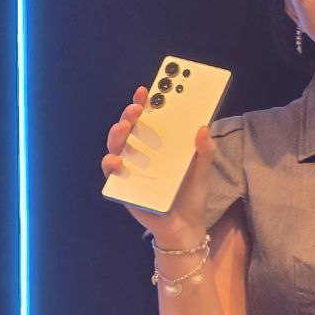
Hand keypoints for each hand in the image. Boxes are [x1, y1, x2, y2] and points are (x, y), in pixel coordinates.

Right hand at [100, 84, 215, 242]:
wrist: (184, 227)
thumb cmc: (191, 195)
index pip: (151, 118)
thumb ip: (204, 150)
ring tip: (126, 126)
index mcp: (161, 144)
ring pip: (117, 145)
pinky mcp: (123, 185)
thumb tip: (203, 127)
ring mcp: (130, 167)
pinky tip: (117, 161)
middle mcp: (142, 152)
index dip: (148, 102)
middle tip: (139, 106)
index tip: (149, 88)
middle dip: (132, 112)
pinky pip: (111, 172)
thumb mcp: (202, 170)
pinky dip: (111, 164)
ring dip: (119, 133)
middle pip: (131, 126)